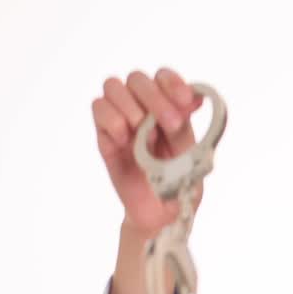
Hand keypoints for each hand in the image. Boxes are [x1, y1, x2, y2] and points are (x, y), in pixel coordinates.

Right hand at [92, 67, 208, 235]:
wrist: (161, 215)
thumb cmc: (179, 184)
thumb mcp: (190, 156)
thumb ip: (186, 127)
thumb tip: (195, 98)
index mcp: (169, 109)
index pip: (163, 77)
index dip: (173, 83)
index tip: (185, 102)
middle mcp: (143, 109)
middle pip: (137, 78)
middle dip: (155, 97)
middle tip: (169, 125)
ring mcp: (122, 121)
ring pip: (112, 86)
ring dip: (129, 106)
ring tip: (139, 132)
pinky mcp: (105, 137)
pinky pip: (98, 109)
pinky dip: (111, 120)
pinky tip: (124, 141)